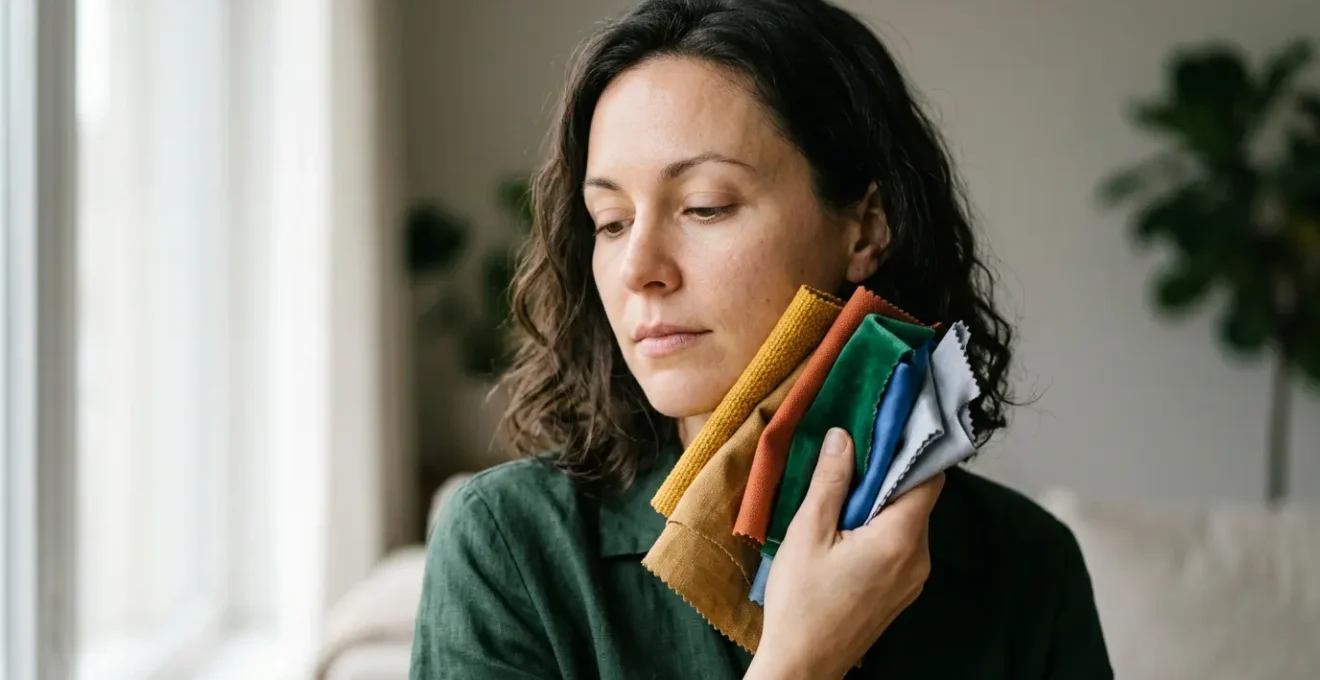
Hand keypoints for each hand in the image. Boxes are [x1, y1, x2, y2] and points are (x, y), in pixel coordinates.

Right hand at [745, 428, 944, 679]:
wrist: (803, 665)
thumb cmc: (801, 603)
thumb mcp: (808, 533)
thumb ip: (830, 482)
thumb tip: (844, 437)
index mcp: (901, 539)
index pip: (929, 477)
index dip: (911, 449)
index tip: (884, 429)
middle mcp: (918, 558)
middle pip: (917, 498)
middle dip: (887, 475)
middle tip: (850, 458)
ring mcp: (913, 578)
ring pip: (907, 521)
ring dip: (879, 503)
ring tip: (839, 496)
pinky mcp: (901, 591)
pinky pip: (899, 545)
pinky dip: (878, 528)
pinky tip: (844, 529)